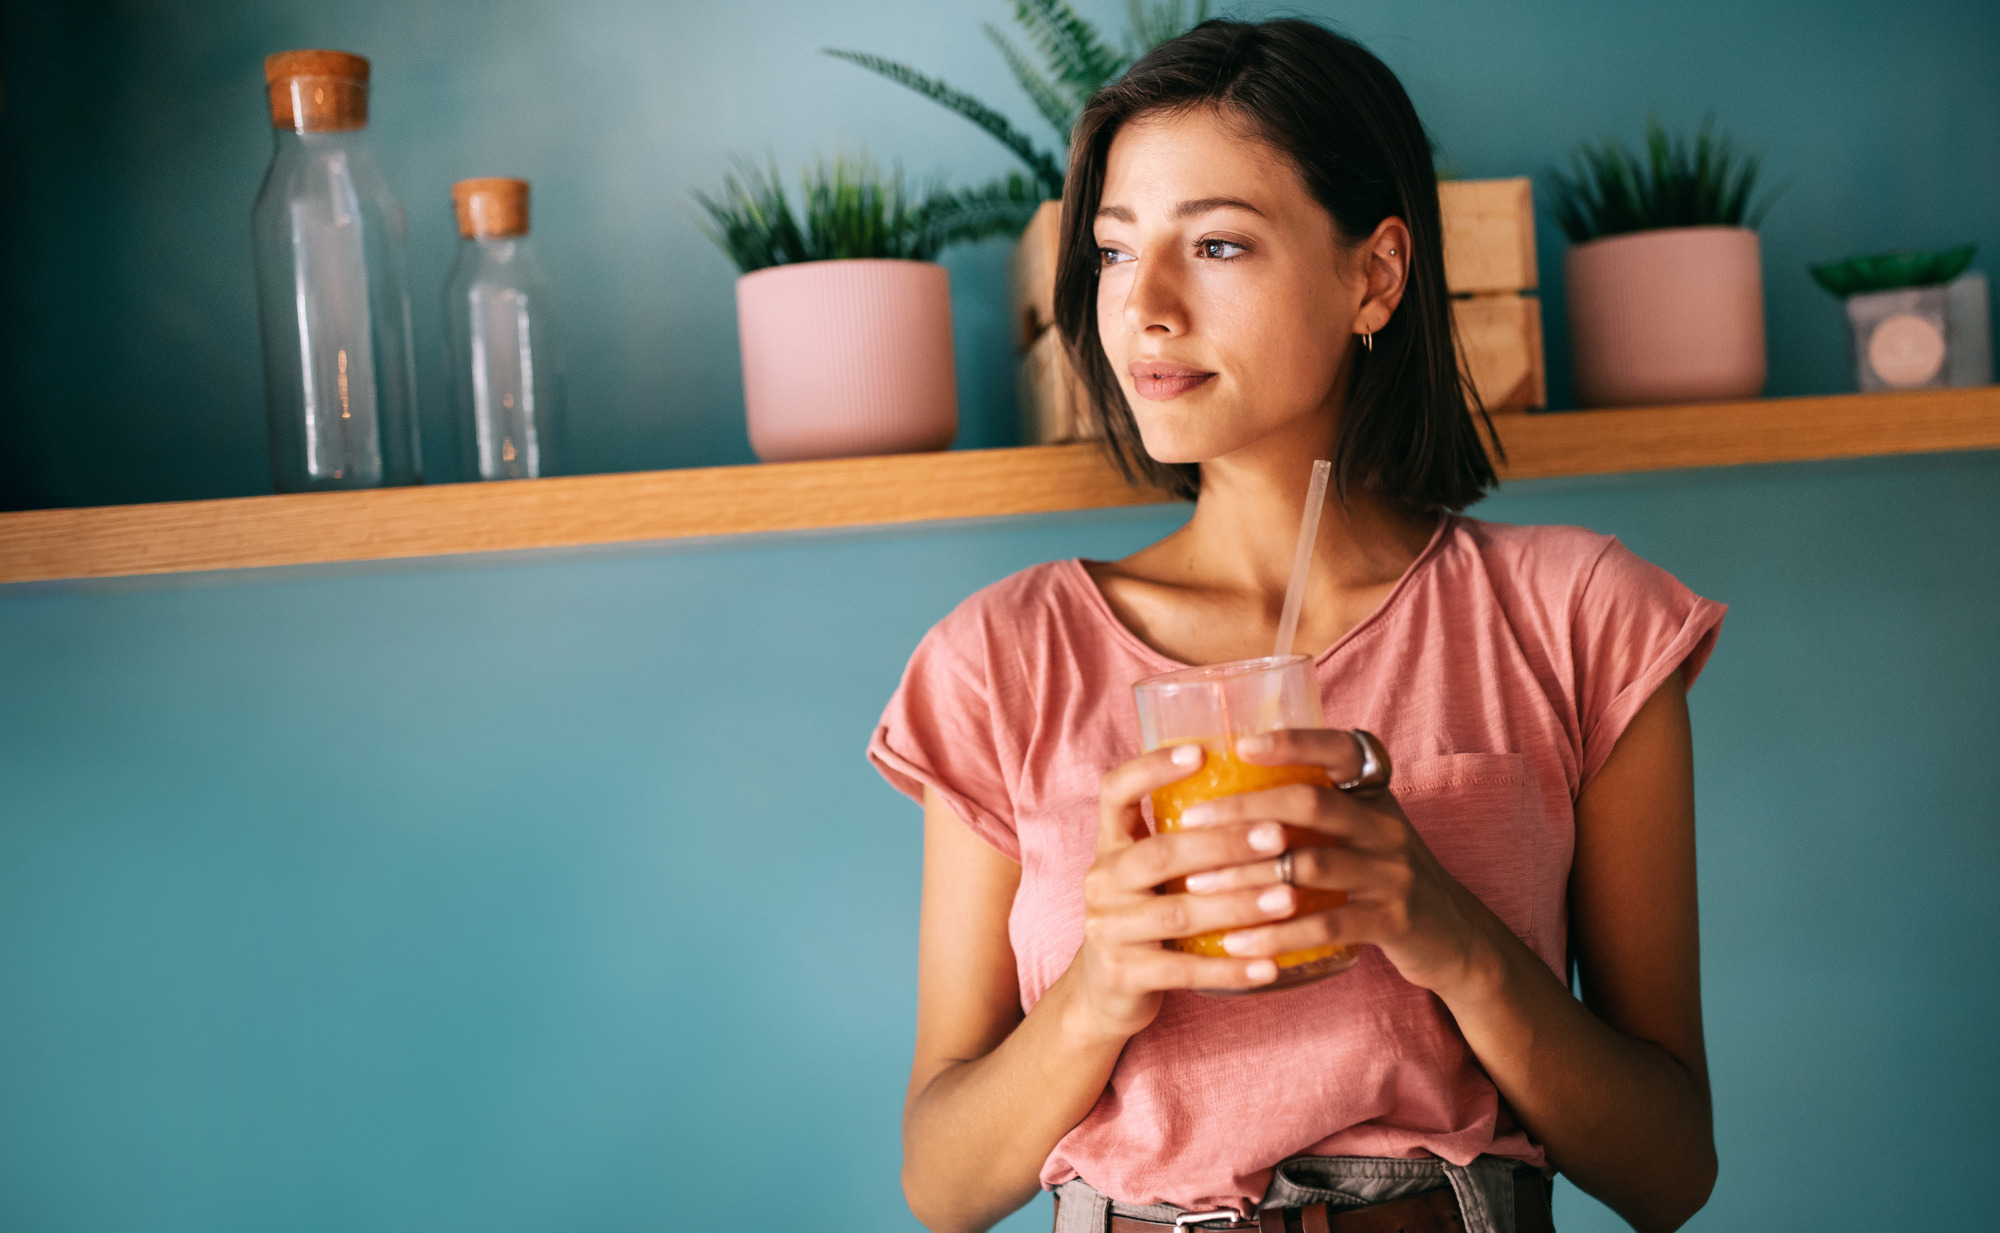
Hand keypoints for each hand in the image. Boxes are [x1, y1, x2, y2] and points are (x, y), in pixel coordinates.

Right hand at [1070, 744, 1303, 1039]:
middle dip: (1224, 843)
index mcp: (1111, 844)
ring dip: (1239, 904)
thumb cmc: (1151, 914)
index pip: (1116, 791)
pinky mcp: (1123, 973)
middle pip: (1161, 852)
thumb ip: (1188, 837)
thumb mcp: (1155, 872)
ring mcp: (1107, 928)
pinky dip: (1231, 969)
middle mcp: (1101, 880)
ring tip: (1289, 898)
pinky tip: (1270, 966)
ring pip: (1179, 912)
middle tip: (1278, 835)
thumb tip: (1269, 788)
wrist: (1107, 989)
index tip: (1201, 752)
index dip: (1152, 768)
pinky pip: (1184, 970)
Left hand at [1175, 729, 1495, 996]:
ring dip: (1245, 876)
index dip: (1293, 741)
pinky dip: (1276, 934)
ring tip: (1195, 885)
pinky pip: (1327, 925)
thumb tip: (1226, 781)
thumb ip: (1314, 807)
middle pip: (1311, 803)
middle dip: (1244, 809)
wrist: (1456, 938)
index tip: (1241, 743)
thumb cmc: (1382, 876)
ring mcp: (1393, 873)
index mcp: (1375, 794)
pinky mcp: (1394, 921)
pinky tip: (1236, 941)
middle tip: (1190, 821)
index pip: (1338, 749)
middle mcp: (1386, 825)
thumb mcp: (1361, 830)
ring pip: (1310, 866)